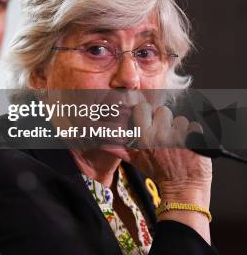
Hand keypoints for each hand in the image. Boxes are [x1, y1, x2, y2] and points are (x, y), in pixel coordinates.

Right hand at [107, 102, 212, 243]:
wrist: (183, 189)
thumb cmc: (159, 173)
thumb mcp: (136, 161)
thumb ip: (118, 150)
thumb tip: (100, 144)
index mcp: (144, 137)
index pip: (143, 108)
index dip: (147, 112)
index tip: (150, 120)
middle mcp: (160, 134)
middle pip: (163, 110)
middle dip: (165, 120)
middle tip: (166, 133)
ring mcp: (179, 136)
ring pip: (180, 118)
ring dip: (181, 128)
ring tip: (179, 141)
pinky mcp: (195, 139)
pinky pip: (195, 126)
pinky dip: (195, 134)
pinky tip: (190, 144)